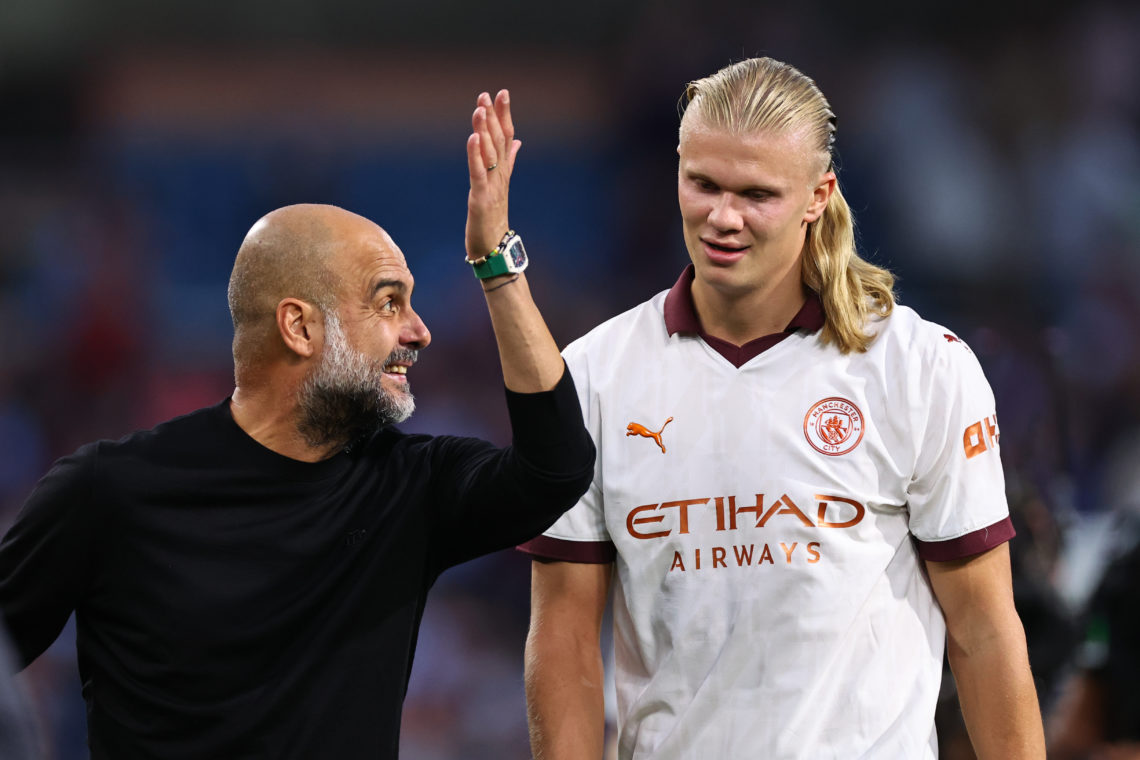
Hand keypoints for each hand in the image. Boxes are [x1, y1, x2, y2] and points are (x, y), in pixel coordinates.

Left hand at [465, 89, 521, 260]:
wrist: (494, 250)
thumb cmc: (494, 220)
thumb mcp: (501, 186)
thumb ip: (509, 161)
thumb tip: (517, 141)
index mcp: (503, 172)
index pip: (507, 137)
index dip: (504, 115)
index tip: (501, 93)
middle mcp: (500, 176)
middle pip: (499, 141)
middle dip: (493, 117)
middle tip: (487, 94)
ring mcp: (492, 187)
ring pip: (489, 154)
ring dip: (484, 130)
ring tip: (479, 109)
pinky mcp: (481, 198)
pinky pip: (478, 172)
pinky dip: (475, 154)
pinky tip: (473, 137)